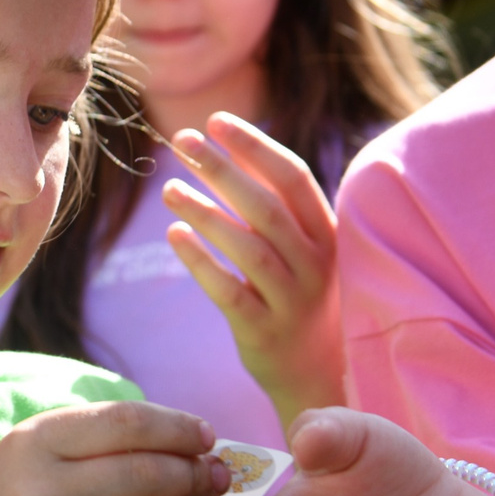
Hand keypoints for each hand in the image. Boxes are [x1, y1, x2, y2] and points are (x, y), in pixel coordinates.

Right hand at [0, 401, 228, 495]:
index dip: (178, 425)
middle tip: (212, 473)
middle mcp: (44, 493)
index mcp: (34, 444)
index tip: (205, 434)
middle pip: (150, 471)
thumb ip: (99, 439)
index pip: (127, 422)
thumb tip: (189, 441)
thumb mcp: (33, 451)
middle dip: (195, 470)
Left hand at [161, 115, 345, 420]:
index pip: (293, 177)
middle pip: (266, 207)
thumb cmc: (299, 296)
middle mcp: (315, 264)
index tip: (216, 120)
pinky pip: (229, 292)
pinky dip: (200, 262)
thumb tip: (221, 150)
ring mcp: (292, 300)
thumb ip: (273, 207)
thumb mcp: (302, 249)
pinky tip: (174, 234)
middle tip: (182, 140)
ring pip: (247, 248)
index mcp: (327, 234)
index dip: (254, 146)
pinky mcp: (264, 332)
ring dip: (205, 212)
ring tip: (168, 188)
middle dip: (222, 168)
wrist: (317, 375)